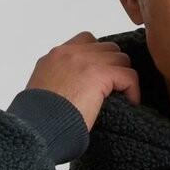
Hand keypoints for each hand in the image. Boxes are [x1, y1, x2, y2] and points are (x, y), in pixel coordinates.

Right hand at [23, 31, 140, 131]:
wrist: (37, 128)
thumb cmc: (39, 120)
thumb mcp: (44, 92)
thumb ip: (60, 81)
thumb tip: (77, 90)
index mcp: (55, 56)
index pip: (86, 41)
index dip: (99, 58)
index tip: (102, 78)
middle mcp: (69, 53)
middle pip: (107, 48)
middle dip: (114, 67)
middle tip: (115, 89)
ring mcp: (84, 61)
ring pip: (121, 59)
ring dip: (123, 77)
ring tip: (122, 97)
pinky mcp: (99, 74)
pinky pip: (128, 75)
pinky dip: (132, 90)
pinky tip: (129, 103)